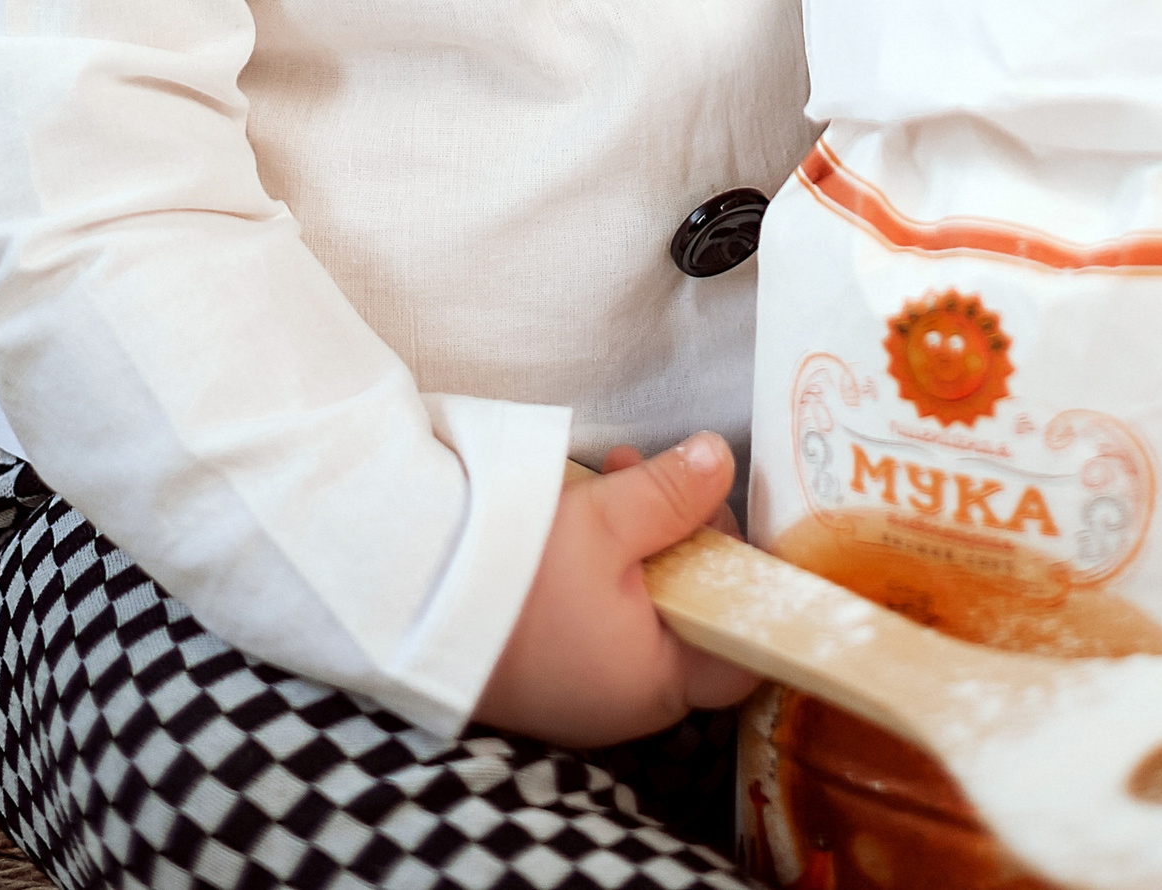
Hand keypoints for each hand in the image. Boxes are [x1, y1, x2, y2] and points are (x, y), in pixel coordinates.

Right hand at [475, 436, 758, 747]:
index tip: (732, 521)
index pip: (744, 651)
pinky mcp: (555, 666)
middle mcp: (632, 700)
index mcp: (660, 683)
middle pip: (693, 613)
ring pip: (646, 605)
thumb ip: (672, 493)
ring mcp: (589, 687)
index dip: (751, 583)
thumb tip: (721, 461)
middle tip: (661, 476)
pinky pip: (603, 612)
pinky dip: (604, 561)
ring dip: (641, 537)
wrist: (410, 605)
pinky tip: (581, 509)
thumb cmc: (516, 580)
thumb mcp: (605, 521)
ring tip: (614, 472)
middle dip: (684, 534)